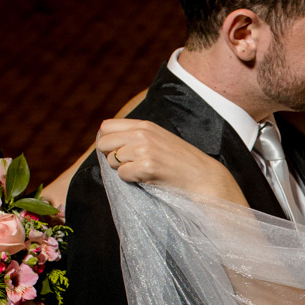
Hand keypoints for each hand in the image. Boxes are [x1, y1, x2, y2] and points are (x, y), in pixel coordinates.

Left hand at [96, 118, 238, 200]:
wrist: (201, 175)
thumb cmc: (179, 160)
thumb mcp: (158, 138)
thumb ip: (135, 134)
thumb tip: (105, 136)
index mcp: (144, 125)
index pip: (106, 127)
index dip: (108, 141)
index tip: (118, 150)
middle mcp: (142, 134)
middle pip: (103, 143)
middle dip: (111, 156)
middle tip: (130, 163)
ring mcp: (144, 150)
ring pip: (112, 161)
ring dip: (123, 169)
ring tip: (143, 170)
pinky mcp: (146, 167)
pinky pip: (122, 174)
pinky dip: (131, 179)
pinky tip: (147, 177)